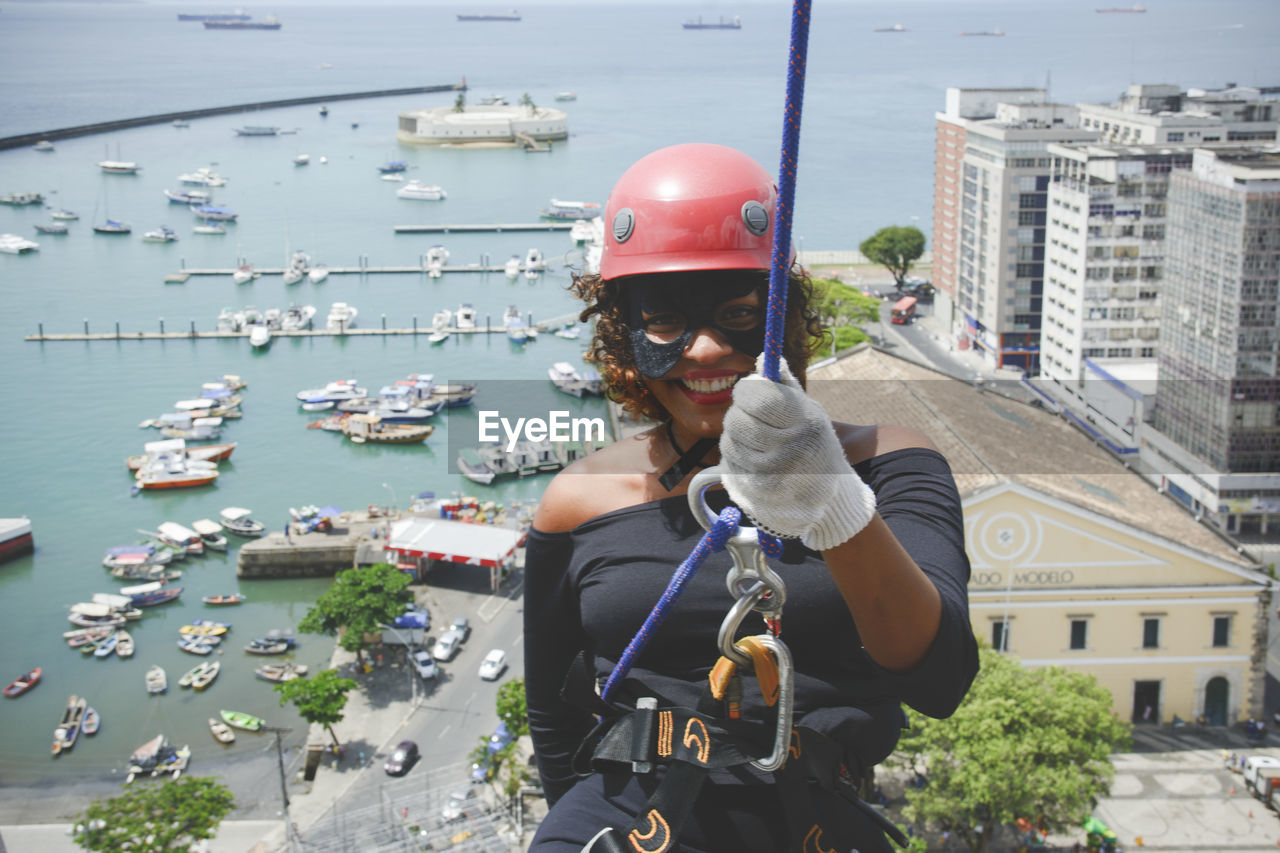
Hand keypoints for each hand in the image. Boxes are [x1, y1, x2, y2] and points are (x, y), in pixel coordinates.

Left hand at [719, 356, 875, 550]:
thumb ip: (785, 385)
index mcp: (806, 423)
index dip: (746, 391)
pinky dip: (735, 458)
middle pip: (737, 420)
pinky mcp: (756, 492)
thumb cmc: (814, 442)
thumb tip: (764, 358)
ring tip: (755, 440)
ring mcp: (772, 475)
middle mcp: (790, 450)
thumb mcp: (810, 411)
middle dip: (738, 413)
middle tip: (749, 416)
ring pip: (728, 442)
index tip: (747, 391)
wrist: (827, 494)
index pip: (758, 397)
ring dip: (735, 437)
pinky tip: (754, 459)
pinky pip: (729, 464)